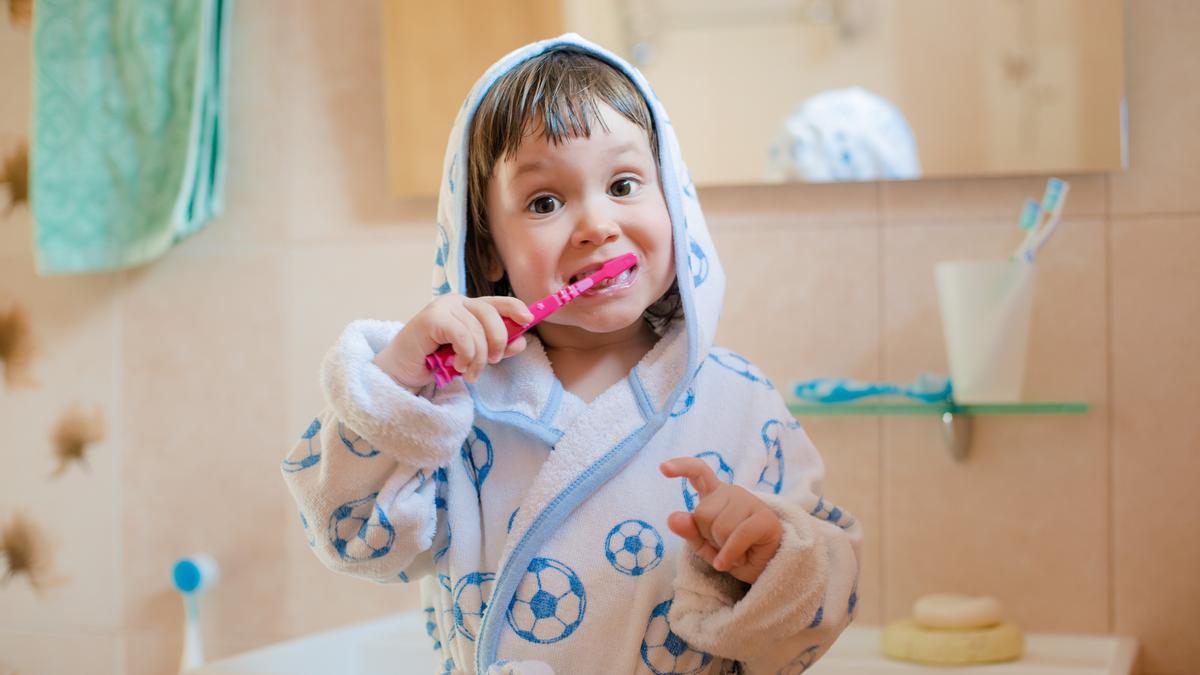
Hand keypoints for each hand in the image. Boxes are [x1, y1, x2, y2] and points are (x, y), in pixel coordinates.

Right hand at [373, 294, 533, 388]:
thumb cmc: (435, 362)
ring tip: (468, 373)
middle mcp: (457, 301)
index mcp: (468, 307)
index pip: (498, 302)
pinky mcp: (432, 317)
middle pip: (492, 315)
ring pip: (477, 331)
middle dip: (497, 342)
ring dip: (477, 358)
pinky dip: (465, 355)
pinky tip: (455, 365)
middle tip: (491, 363)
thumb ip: (494, 347)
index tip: (529, 320)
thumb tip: (520, 341)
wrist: (402, 371)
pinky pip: (462, 336)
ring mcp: (443, 307)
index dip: (516, 308)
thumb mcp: (472, 356)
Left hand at [660, 457, 781, 583]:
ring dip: (723, 548)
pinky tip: (731, 562)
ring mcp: (751, 502)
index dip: (681, 467)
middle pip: (702, 514)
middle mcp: (733, 492)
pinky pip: (736, 537)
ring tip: (735, 551)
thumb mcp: (705, 545)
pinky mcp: (765, 519)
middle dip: (709, 537)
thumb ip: (689, 530)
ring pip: (719, 527)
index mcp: (715, 494)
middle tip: (725, 546)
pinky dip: (730, 555)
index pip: (698, 472)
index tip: (662, 468)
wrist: (764, 570)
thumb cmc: (734, 553)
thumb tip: (672, 517)